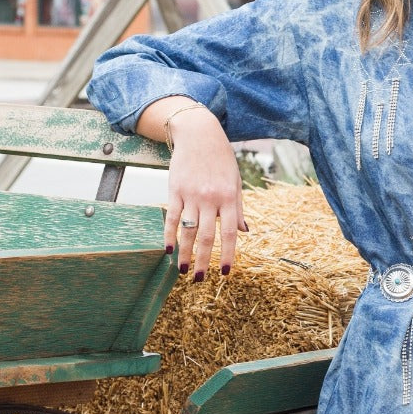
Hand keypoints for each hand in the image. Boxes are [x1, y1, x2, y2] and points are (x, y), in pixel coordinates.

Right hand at [138, 103, 245, 277]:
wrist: (199, 133)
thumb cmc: (221, 159)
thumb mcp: (235, 182)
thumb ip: (238, 209)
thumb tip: (244, 232)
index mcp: (229, 198)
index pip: (229, 234)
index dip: (227, 255)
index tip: (225, 273)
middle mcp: (210, 199)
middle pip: (205, 237)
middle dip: (202, 261)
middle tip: (199, 279)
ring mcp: (191, 195)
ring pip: (186, 230)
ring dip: (184, 253)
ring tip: (182, 271)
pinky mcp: (175, 189)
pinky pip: (171, 217)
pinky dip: (169, 234)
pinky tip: (168, 250)